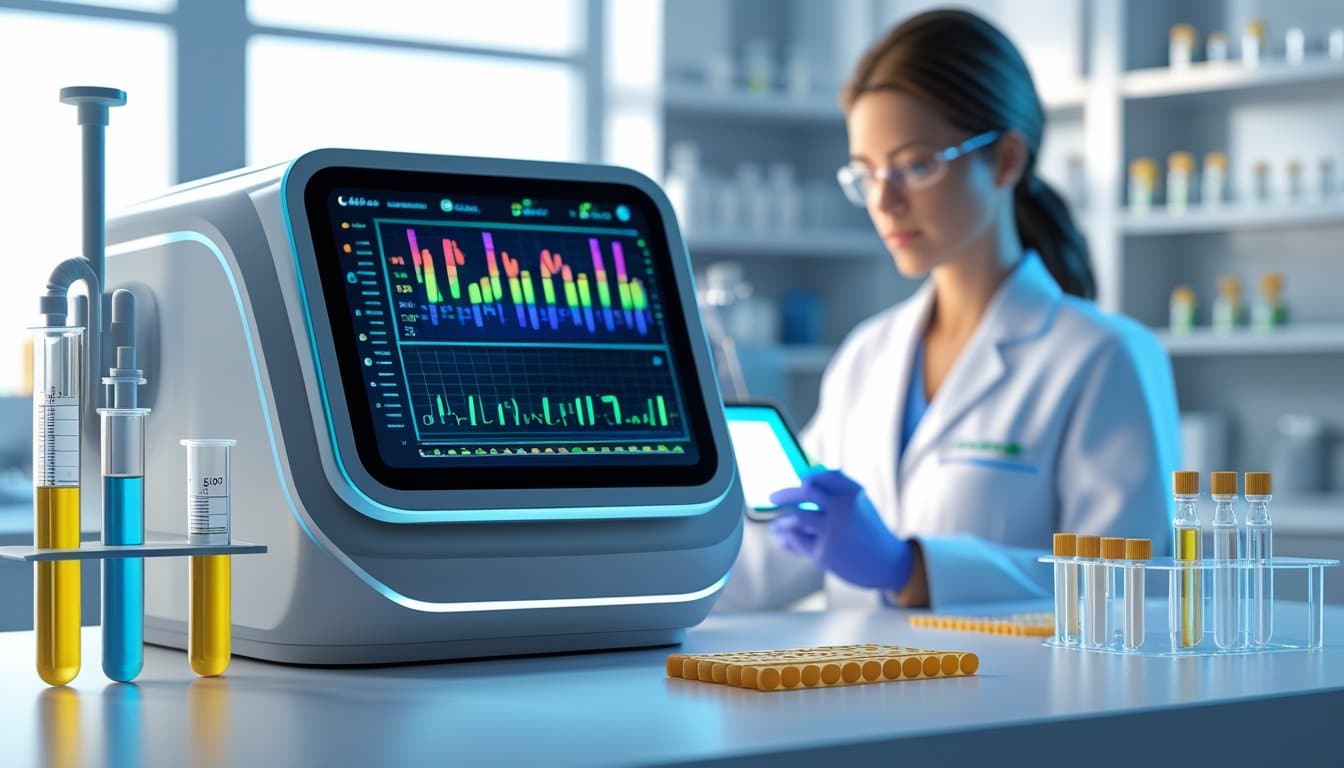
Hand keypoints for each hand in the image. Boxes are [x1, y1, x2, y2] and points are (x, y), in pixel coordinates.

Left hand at [767, 469, 913, 591]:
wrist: (888, 564)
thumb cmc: (869, 533)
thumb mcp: (860, 507)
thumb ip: (836, 494)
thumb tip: (803, 479)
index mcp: (853, 493)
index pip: (823, 476)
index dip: (807, 478)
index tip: (799, 482)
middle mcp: (843, 507)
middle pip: (805, 492)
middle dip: (785, 494)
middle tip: (772, 498)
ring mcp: (833, 529)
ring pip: (797, 515)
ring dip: (782, 520)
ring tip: (776, 525)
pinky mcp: (825, 551)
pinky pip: (798, 539)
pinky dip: (788, 538)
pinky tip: (784, 540)